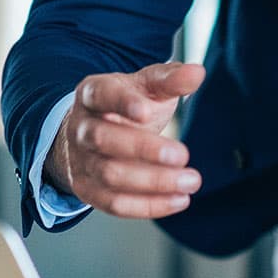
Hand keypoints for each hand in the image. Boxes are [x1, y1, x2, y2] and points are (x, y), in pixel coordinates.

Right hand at [44, 61, 205, 218]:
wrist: (99, 129)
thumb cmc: (130, 104)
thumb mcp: (148, 85)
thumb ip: (172, 79)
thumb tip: (197, 72)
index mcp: (93, 93)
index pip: (102, 95)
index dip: (123, 103)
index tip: (148, 112)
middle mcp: (81, 126)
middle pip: (103, 139)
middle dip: (144, 149)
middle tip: (182, 155)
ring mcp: (80, 160)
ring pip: (109, 175)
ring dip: (153, 182)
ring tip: (190, 181)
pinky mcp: (87, 189)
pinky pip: (113, 203)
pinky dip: (147, 205)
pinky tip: (178, 200)